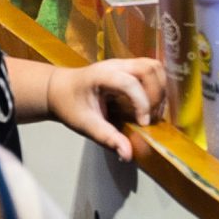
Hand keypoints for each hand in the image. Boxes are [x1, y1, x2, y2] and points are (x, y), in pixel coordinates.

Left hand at [45, 57, 165, 155]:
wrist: (58, 89)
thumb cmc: (69, 105)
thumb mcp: (84, 125)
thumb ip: (107, 138)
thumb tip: (128, 154)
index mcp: (101, 75)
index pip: (130, 83)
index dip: (142, 103)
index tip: (143, 124)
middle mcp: (115, 65)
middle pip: (148, 68)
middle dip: (156, 94)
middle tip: (150, 117)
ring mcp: (123, 64)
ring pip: (153, 66)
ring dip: (160, 88)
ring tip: (154, 111)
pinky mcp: (129, 68)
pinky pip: (151, 71)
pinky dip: (158, 86)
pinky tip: (151, 105)